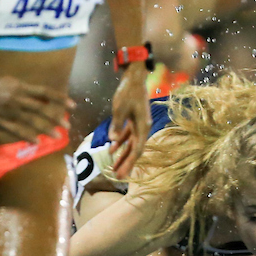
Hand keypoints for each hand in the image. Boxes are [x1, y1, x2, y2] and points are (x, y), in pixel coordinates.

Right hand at [0, 75, 72, 142]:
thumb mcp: (14, 82)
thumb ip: (30, 90)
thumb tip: (48, 97)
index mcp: (21, 88)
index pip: (45, 92)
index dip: (60, 98)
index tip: (73, 105)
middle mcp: (17, 99)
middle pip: (40, 109)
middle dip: (55, 118)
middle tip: (67, 126)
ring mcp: (8, 112)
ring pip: (30, 121)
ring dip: (44, 129)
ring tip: (56, 136)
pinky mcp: (0, 121)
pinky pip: (15, 130)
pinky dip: (26, 136)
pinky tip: (36, 141)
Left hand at [108, 64, 151, 178]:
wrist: (134, 77)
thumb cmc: (127, 92)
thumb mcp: (119, 109)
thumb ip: (117, 125)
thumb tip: (113, 141)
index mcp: (143, 126)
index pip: (137, 149)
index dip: (130, 163)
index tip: (123, 175)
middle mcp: (143, 127)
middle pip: (135, 150)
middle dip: (127, 164)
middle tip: (119, 178)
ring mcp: (138, 124)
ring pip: (131, 144)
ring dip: (123, 156)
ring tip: (115, 169)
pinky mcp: (133, 120)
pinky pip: (127, 135)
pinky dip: (120, 143)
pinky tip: (112, 150)